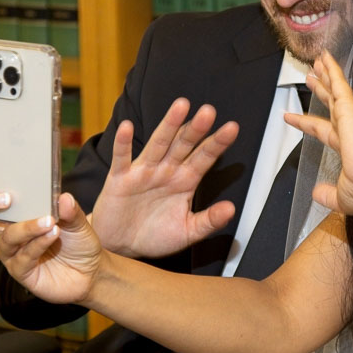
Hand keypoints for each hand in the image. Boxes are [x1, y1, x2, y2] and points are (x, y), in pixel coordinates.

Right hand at [0, 191, 101, 304]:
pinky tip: (53, 235)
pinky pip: (23, 256)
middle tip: (7, 197)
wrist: (90, 271)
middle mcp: (5, 229)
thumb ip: (70, 208)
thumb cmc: (77, 239)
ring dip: (28, 226)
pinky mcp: (20, 271)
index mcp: (14, 210)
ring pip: (7, 236)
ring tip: (50, 220)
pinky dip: (39, 243)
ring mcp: (11, 251)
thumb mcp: (77, 219)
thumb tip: (63, 197)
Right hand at [92, 98, 239, 257]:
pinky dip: (123, 143)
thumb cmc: (155, 236)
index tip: (233, 128)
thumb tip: (232, 209)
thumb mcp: (187, 232)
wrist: (121, 246)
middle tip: (209, 110)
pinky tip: (127, 127)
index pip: (204, 157)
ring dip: (168, 125)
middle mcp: (166, 171)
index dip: (217, 143)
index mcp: (185, 181)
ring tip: (181, 106)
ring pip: (158, 144)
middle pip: (183, 145)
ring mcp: (143, 172)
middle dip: (196, 128)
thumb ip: (209, 221)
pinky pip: (122, 159)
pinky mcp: (119, 179)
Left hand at [283, 50, 352, 216]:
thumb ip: (327, 194)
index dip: (305, 122)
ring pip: (334, 89)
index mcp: (346, 146)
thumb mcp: (341, 196)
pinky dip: (332, 70)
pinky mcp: (349, 109)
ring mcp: (349, 117)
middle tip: (311, 76)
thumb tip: (316, 193)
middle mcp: (348, 128)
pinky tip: (326, 58)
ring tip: (317, 61)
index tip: (291, 117)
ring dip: (326, 74)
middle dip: (320, 89)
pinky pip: (338, 84)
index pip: (321, 130)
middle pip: (329, 103)